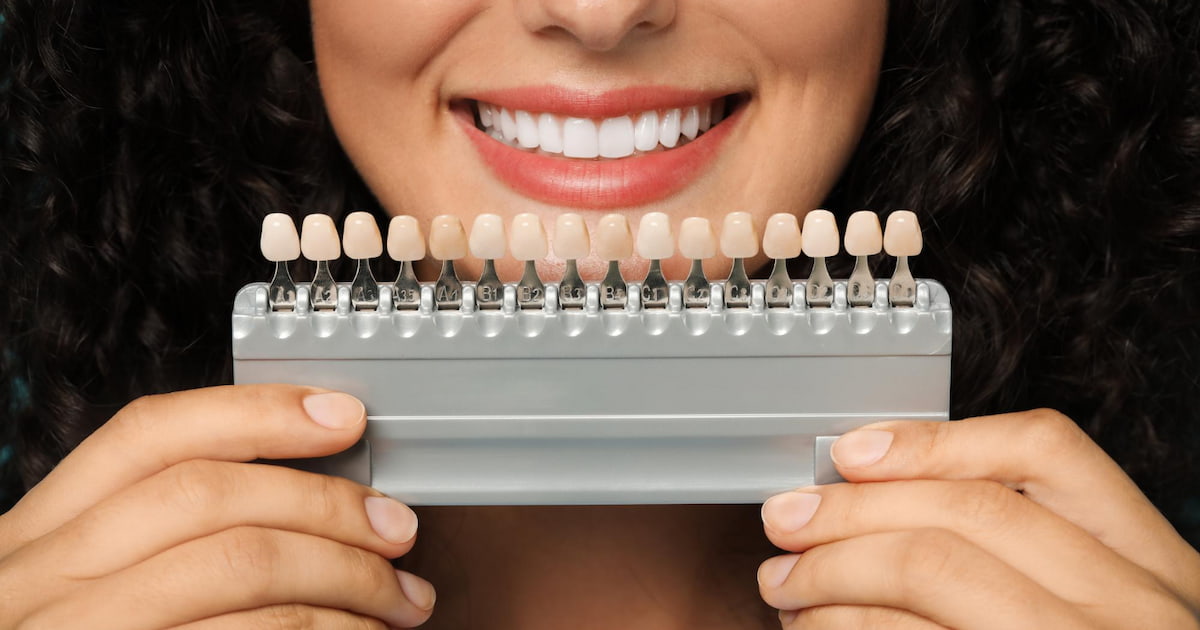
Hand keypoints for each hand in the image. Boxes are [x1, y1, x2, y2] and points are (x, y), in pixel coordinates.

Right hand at [0, 385, 434, 628]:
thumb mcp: (85, 597)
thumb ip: (163, 545)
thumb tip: (303, 501)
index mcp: (34, 541)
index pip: (148, 436)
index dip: (256, 414)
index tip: (341, 417)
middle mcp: (37, 585)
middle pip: (210, 497)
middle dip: (326, 506)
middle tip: (395, 530)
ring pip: (239, 567)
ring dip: (346, 580)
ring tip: (399, 602)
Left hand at [757, 409, 1199, 628]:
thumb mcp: (1090, 616)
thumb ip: (1019, 562)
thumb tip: (877, 496)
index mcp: (1154, 570)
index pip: (1048, 455)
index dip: (935, 442)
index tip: (853, 454)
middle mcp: (1136, 614)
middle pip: (964, 515)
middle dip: (852, 513)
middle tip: (787, 524)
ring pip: (930, 571)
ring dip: (831, 573)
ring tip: (788, 586)